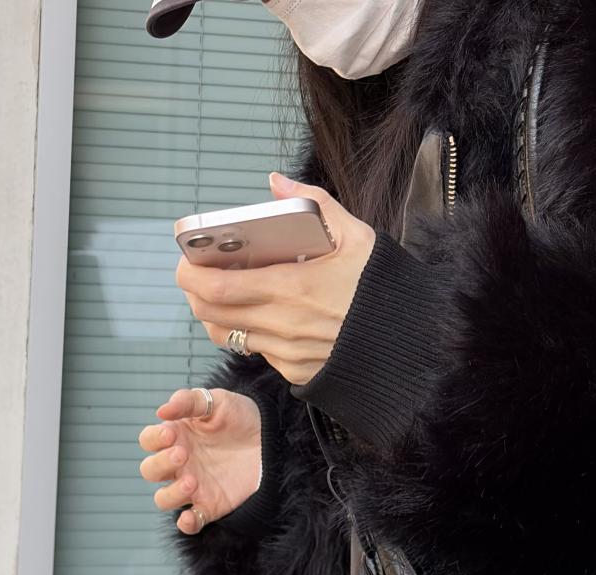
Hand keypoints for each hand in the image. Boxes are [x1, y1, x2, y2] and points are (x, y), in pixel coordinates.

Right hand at [138, 387, 262, 535]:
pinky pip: (190, 522)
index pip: (148, 441)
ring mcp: (193, 486)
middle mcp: (180, 464)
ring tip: (193, 481)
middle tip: (183, 454)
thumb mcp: (217, 400)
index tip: (171, 434)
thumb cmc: (240, 418)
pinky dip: (186, 524)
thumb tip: (161, 411)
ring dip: (172, 493)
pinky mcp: (210, 505)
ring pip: (163, 498)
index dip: (153, 439)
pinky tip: (189, 517)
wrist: (272, 439)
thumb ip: (188, 401)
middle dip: (161, 464)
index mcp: (176, 437)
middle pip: (150, 471)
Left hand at [173, 172, 375, 386]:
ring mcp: (286, 353)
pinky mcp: (295, 371)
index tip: (185, 258)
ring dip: (214, 313)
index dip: (188, 274)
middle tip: (195, 272)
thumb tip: (276, 182)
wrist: (411, 344)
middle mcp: (281, 325)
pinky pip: (256, 351)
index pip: (215, 287)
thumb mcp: (355, 236)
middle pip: (210, 313)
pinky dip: (247, 331)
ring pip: (227, 335)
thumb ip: (313, 202)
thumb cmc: (382, 289)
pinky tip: (260, 313)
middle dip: (193, 292)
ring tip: (221, 292)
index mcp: (290, 288)